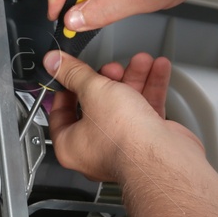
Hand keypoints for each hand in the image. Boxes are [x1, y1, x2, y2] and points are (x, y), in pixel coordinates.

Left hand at [44, 50, 199, 182]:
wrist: (162, 154)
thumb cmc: (122, 137)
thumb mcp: (92, 91)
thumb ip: (74, 73)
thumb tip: (54, 62)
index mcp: (70, 145)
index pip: (60, 114)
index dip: (66, 90)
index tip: (72, 75)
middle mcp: (95, 149)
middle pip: (96, 105)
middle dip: (109, 79)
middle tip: (114, 67)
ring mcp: (122, 145)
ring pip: (124, 104)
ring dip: (134, 78)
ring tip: (141, 62)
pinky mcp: (146, 141)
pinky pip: (145, 110)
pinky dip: (151, 88)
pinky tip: (157, 70)